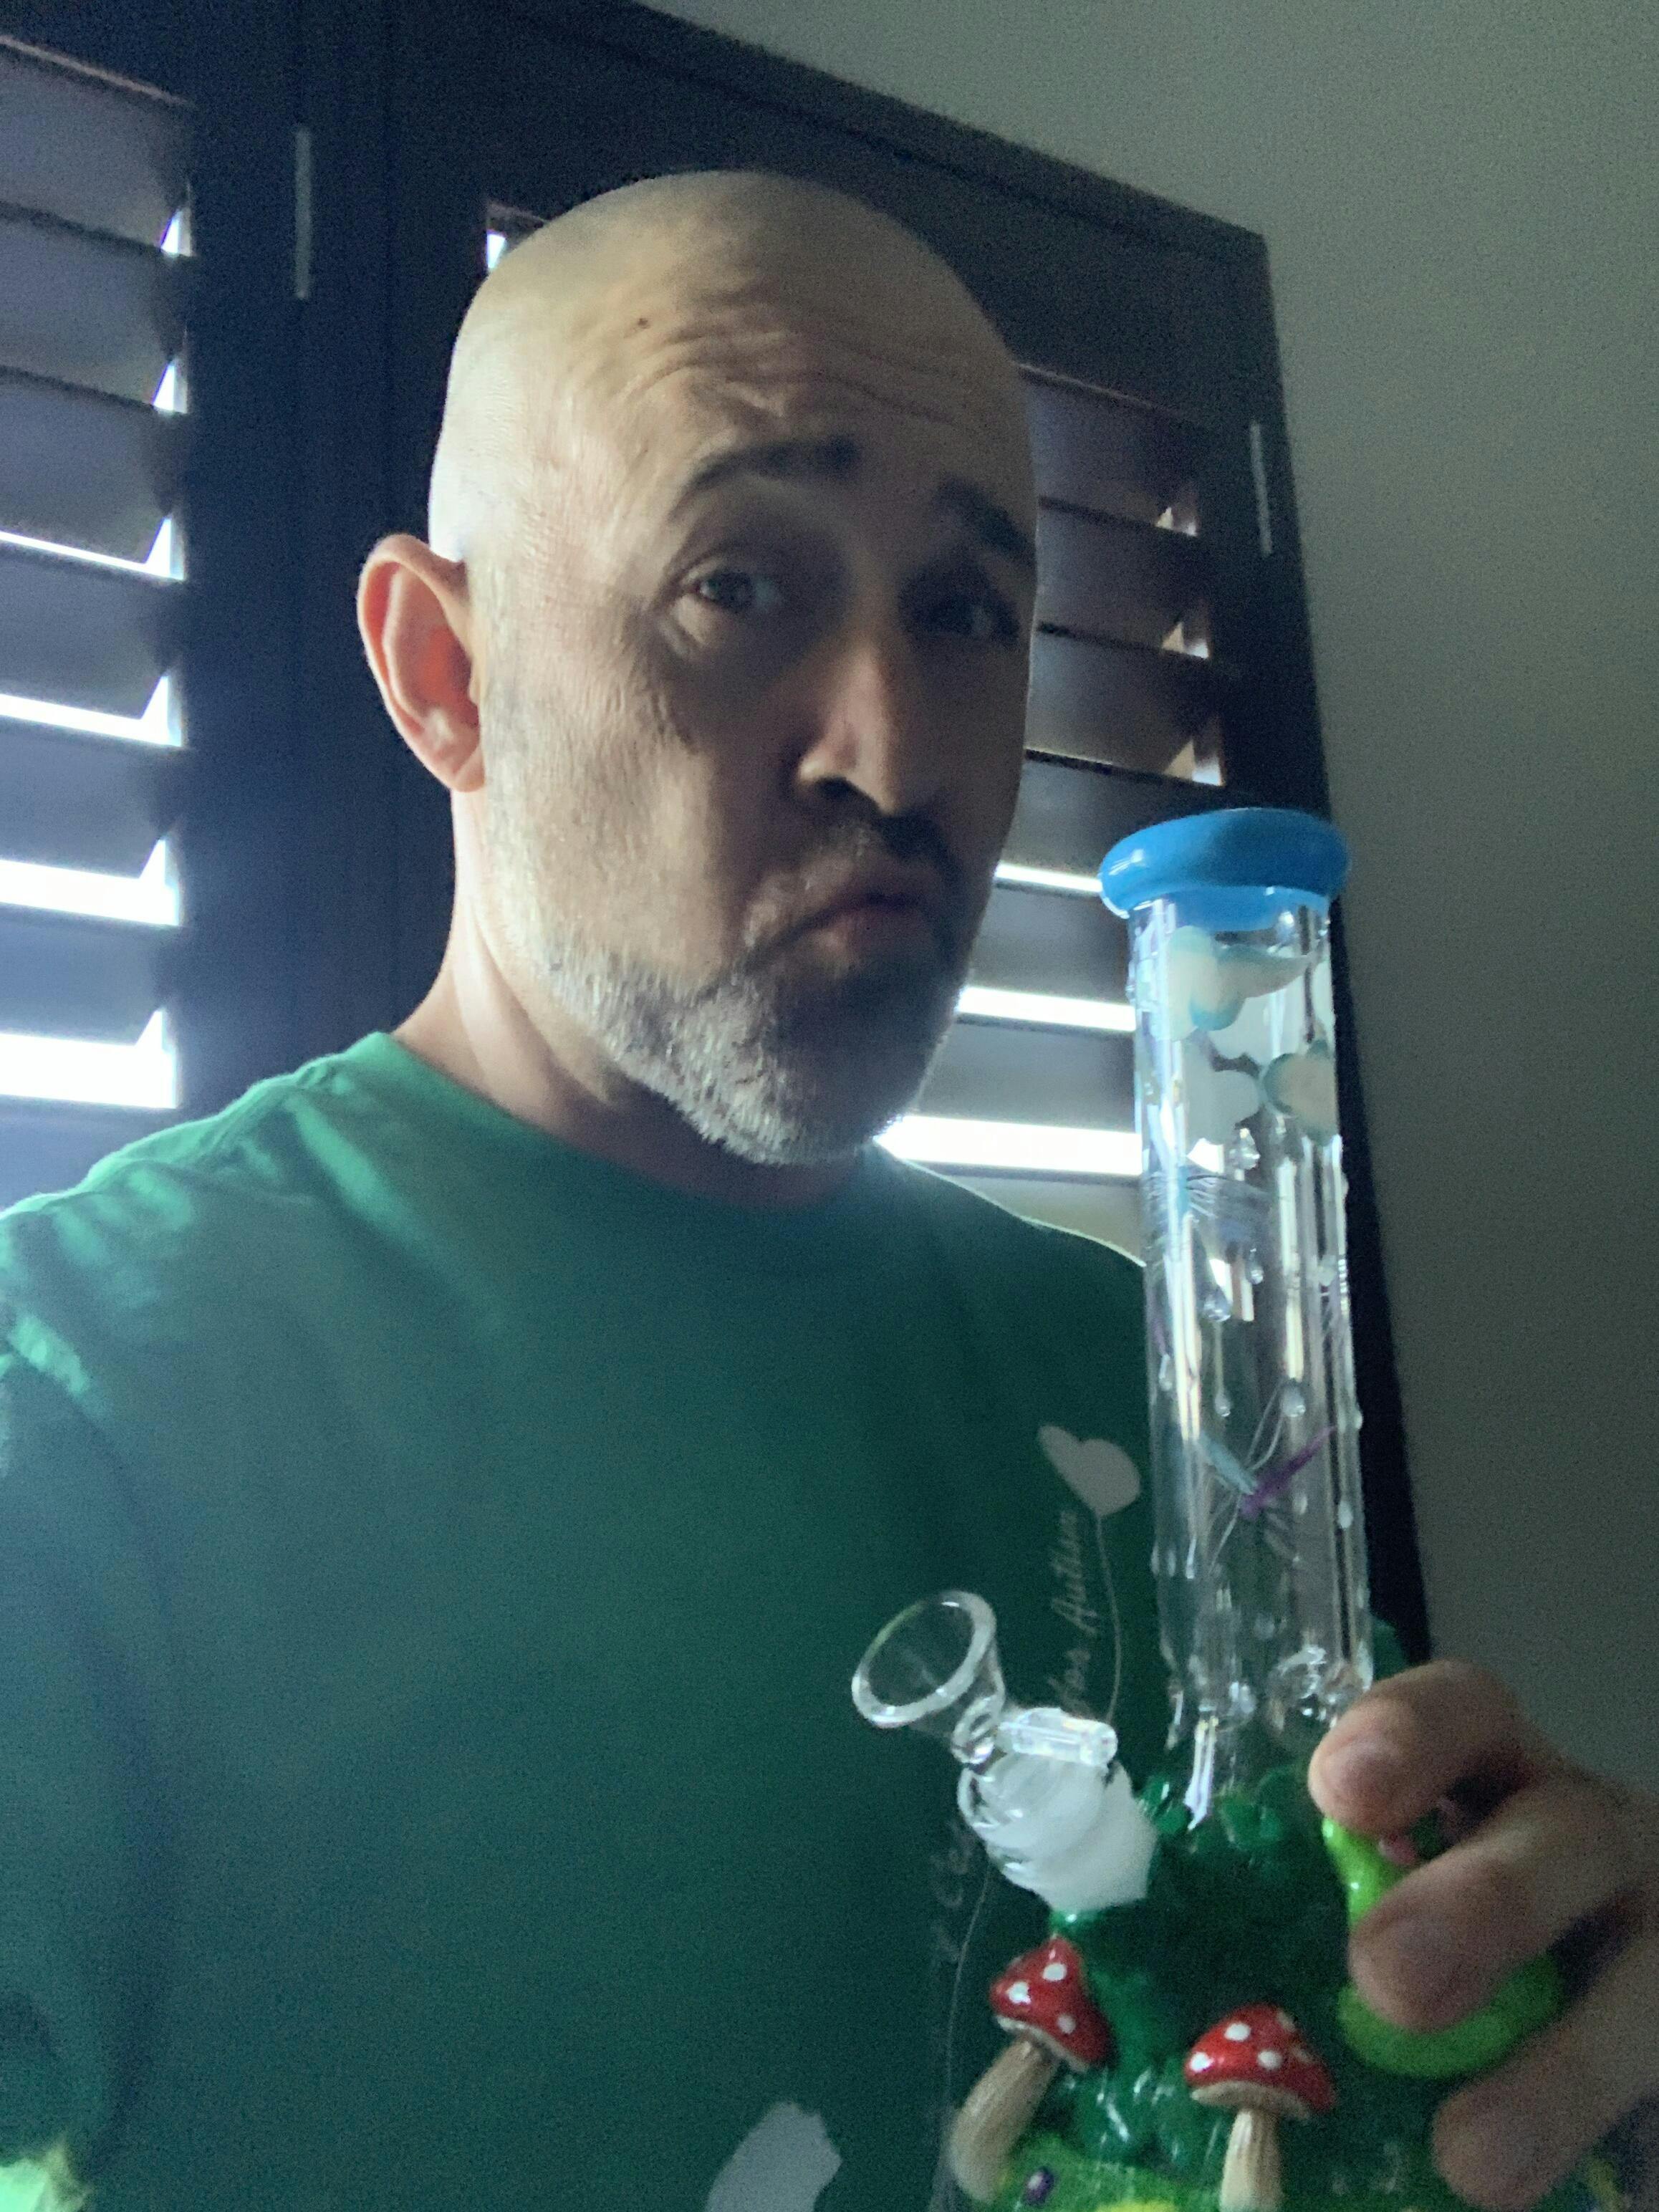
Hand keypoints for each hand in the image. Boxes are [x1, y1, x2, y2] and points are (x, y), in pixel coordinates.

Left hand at [1308, 1660, 1658, 2210]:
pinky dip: (1618, 2144)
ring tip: (1469, 2157)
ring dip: (1559, 2070)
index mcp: (1496, 1779)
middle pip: (1559, 1836)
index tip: (1339, 1794)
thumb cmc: (1446, 1949)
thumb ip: (1298, 1926)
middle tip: (1389, 1978)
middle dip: (1480, 1903)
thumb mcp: (1386, 1904)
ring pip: (1645, 1980)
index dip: (1406, 1737)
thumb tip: (1134, 1998)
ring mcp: (1655, 1944)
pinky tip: (1551, 2192)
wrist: (1607, 2016)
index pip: (1464, 1713)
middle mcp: (1587, 1841)